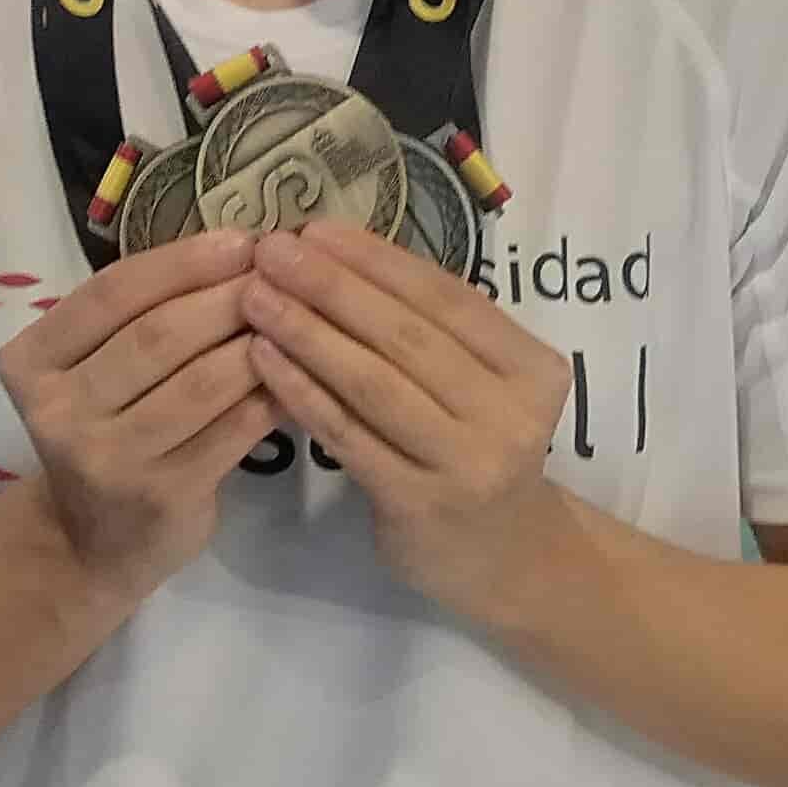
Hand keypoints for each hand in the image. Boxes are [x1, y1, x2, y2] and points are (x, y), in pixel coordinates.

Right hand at [0, 230, 274, 603]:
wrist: (89, 544)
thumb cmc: (103, 431)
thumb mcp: (92, 369)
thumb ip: (138, 316)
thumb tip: (239, 249)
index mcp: (30, 362)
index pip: (109, 294)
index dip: (180, 261)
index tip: (241, 238)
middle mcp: (59, 411)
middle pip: (156, 335)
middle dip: (226, 295)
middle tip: (280, 270)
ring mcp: (108, 459)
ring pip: (199, 382)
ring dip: (256, 341)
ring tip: (296, 313)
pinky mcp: (162, 496)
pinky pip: (231, 430)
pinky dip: (271, 394)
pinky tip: (300, 371)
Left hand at [239, 222, 575, 627]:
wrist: (509, 558)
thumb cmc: (481, 451)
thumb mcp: (487, 385)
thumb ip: (437, 333)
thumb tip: (339, 254)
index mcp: (533, 367)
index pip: (449, 298)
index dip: (379, 260)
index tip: (316, 228)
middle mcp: (511, 414)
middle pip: (408, 336)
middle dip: (332, 286)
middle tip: (270, 249)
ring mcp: (468, 463)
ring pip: (374, 383)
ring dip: (307, 332)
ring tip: (254, 296)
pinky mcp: (420, 504)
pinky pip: (349, 435)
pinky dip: (302, 392)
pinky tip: (262, 359)